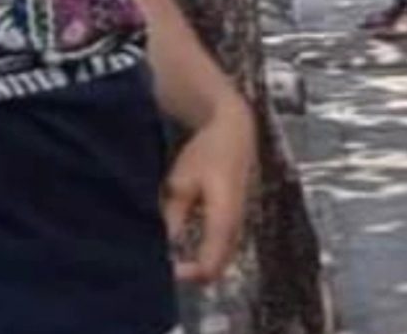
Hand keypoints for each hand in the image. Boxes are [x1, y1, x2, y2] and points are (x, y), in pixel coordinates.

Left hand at [163, 96, 257, 284]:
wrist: (234, 131)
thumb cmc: (206, 152)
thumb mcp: (181, 182)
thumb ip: (174, 216)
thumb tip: (166, 244)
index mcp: (223, 218)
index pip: (209, 264)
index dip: (187, 275)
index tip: (166, 269)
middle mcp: (236, 225)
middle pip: (218, 267)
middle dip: (192, 274)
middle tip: (166, 268)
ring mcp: (240, 222)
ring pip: (223, 258)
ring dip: (200, 265)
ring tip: (173, 258)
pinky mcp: (238, 218)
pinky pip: (224, 247)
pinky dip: (207, 253)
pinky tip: (186, 245)